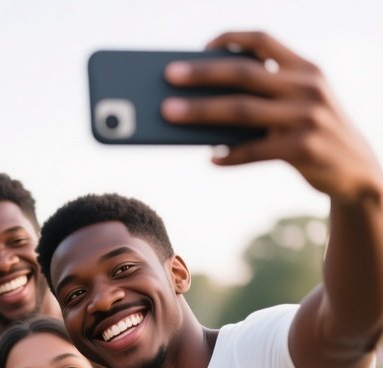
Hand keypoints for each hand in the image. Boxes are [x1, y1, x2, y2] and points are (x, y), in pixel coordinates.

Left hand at [161, 31, 381, 201]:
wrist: (357, 170)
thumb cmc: (313, 135)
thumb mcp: (300, 104)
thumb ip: (267, 96)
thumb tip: (207, 102)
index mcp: (305, 68)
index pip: (264, 40)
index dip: (230, 38)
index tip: (200, 46)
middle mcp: (307, 86)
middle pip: (244, 74)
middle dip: (201, 74)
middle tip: (167, 76)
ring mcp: (306, 117)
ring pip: (242, 111)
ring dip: (201, 112)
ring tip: (170, 113)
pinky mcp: (303, 149)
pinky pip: (254, 151)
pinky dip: (229, 156)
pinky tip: (211, 159)